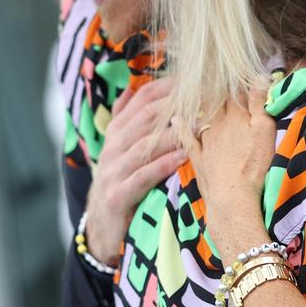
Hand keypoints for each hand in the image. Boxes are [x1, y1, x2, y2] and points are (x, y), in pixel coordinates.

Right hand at [85, 77, 184, 265]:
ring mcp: (113, 171)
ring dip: (174, 134)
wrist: (101, 227)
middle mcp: (113, 146)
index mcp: (117, 131)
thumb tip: (134, 87)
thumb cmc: (121, 181)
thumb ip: (127, 118)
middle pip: (145, 117)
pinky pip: (141, 177)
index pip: (142, 98)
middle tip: (204, 98)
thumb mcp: (122, 148)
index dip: (168, 86)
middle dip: (176, 105)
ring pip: (145, 145)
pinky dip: (162, 166)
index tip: (196, 78)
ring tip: (200, 126)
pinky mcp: (117, 195)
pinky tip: (182, 157)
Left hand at [180, 84, 275, 259]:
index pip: (234, 89)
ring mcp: (206, 142)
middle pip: (216, 99)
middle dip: (217, 86)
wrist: (233, 200)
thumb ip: (260, 104)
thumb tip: (259, 75)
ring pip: (201, 115)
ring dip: (201, 102)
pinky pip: (187, 138)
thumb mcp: (265, 132)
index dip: (236, 78)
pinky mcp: (199, 159)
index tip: (235, 67)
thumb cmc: (254, 166)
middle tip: (216, 74)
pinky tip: (176, 117)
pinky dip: (181, 126)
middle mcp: (217, 124)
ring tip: (199, 89)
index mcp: (236, 116)